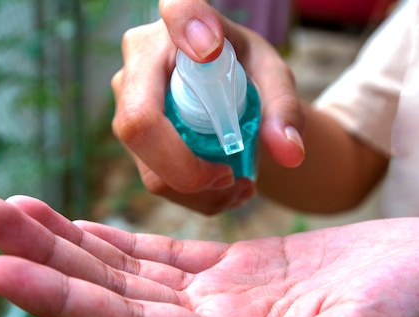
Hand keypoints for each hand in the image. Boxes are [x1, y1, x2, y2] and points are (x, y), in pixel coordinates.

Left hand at [0, 195, 418, 316]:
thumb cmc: (414, 316)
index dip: (57, 297)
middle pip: (108, 291)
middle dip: (41, 256)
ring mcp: (222, 295)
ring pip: (126, 268)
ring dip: (66, 240)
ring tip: (9, 209)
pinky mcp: (238, 266)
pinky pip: (162, 252)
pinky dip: (116, 235)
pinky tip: (77, 224)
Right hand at [112, 0, 304, 213]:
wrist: (224, 93)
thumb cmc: (246, 74)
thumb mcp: (273, 81)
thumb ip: (285, 111)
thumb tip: (289, 153)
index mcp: (182, 23)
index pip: (178, 12)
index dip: (187, 28)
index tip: (211, 49)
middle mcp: (141, 60)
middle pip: (140, 124)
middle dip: (189, 169)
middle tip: (231, 176)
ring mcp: (129, 102)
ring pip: (150, 168)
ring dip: (201, 191)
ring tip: (239, 184)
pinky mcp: (132, 140)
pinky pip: (158, 182)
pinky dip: (197, 196)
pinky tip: (224, 187)